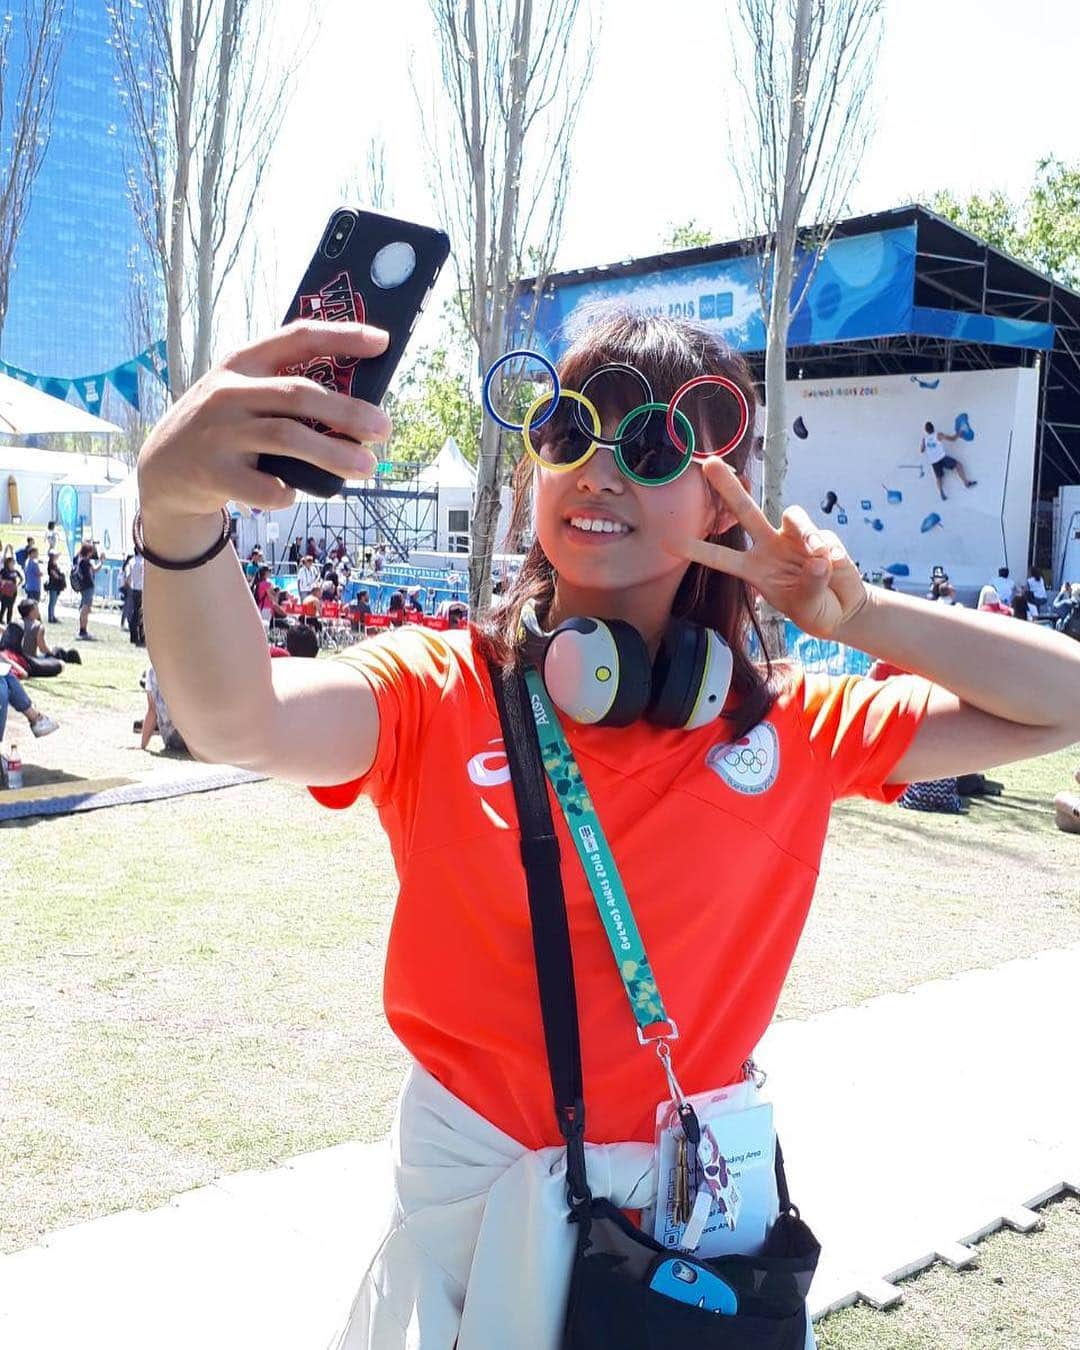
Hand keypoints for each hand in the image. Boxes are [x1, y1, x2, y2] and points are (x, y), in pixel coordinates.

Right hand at [137, 322, 391, 521]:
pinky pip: (264, 486)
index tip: (381, 342)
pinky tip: (293, 492)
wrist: (162, 469)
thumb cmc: (222, 428)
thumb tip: (357, 404)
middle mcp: (229, 392)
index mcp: (243, 363)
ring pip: (287, 438)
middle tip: (383, 428)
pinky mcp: (212, 473)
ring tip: (366, 468)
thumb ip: (284, 390)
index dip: (341, 336)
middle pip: (299, 395)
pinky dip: (286, 492)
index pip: (297, 338)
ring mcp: (219, 432)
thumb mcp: (242, 394)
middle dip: (348, 411)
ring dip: (333, 454)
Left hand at [664, 459, 868, 639]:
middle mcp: (769, 547)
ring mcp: (794, 538)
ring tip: (819, 558)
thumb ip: (810, 586)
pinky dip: (829, 551)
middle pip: (745, 511)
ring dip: (807, 533)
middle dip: (727, 487)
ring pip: (792, 514)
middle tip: (709, 463)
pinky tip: (834, 565)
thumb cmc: (816, 611)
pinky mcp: (820, 535)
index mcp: (754, 570)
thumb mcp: (809, 609)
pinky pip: (822, 536)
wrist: (844, 607)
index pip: (720, 558)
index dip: (696, 550)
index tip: (668, 542)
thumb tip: (817, 558)